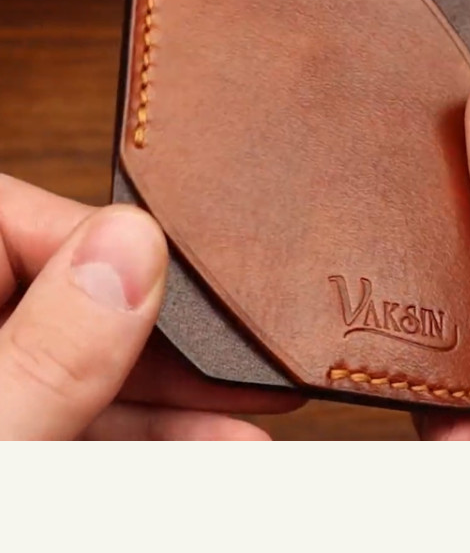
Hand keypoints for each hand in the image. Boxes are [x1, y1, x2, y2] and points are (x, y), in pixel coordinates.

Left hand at [0, 176, 300, 439]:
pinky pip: (92, 418)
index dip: (113, 241)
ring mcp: (6, 383)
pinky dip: (156, 432)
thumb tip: (133, 243)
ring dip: (185, 394)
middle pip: (81, 297)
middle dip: (175, 335)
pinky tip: (217, 440)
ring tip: (256, 408)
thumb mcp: (2, 434)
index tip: (191, 281)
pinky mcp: (24, 425)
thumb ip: (52, 348)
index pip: (25, 217)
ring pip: (97, 365)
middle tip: (248, 343)